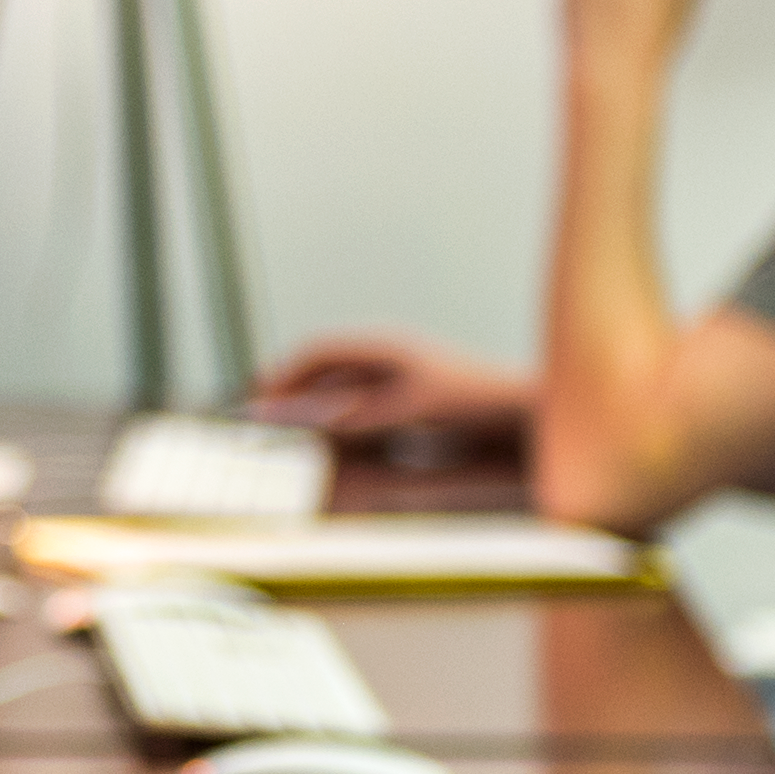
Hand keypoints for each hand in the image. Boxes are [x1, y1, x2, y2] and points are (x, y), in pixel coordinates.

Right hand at [247, 332, 532, 444]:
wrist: (512, 406)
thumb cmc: (468, 399)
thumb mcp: (411, 407)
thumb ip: (366, 414)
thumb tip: (326, 421)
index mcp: (383, 347)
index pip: (321, 351)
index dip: (288, 372)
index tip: (263, 394)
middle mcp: (386, 354)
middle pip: (325, 363)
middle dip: (292, 383)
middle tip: (262, 408)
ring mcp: (395, 371)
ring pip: (339, 380)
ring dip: (311, 396)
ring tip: (286, 417)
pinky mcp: (405, 391)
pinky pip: (356, 395)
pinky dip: (334, 408)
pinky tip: (328, 426)